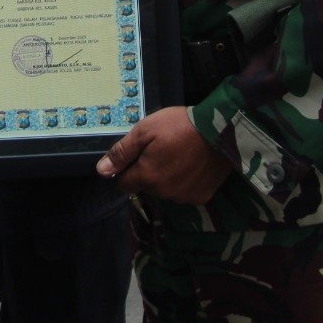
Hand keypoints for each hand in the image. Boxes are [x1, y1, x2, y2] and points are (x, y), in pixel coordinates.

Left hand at [95, 106, 233, 203]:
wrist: (220, 131)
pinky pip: (185, 192)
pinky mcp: (202, 197)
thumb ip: (122, 153)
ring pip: (165, 191)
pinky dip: (185, 182)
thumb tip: (101, 171)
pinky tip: (192, 165)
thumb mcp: (145, 131)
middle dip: (148, 171)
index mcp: (147, 177)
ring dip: (166, 178)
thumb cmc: (179, 126)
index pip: (124, 184)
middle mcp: (164, 193)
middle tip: (162, 150)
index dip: (127, 170)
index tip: (138, 155)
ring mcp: (184, 197)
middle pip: (146, 186)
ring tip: (179, 155)